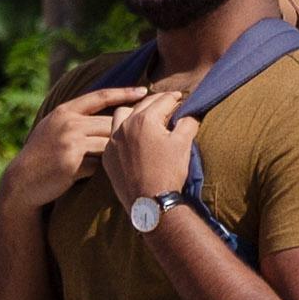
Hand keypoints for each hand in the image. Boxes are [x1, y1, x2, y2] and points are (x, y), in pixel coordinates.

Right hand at [6, 83, 142, 209]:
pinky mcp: (72, 163)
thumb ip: (77, 118)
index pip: (100, 96)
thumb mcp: (54, 127)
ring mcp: (69, 143)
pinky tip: (94, 175)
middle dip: (125, 132)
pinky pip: (99, 165)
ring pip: (107, 144)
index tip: (144, 91)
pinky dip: (100, 171)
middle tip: (141, 139)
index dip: (124, 92)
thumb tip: (112, 113)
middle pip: (110, 123)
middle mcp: (68, 123)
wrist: (22, 180)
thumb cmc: (43, 154)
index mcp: (65, 111)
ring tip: (118, 161)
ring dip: (113, 154)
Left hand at [104, 83, 201, 209]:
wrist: (149, 202)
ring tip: (146, 116)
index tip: (181, 97)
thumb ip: (188, 122)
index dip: (175, 97)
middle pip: (142, 104)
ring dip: (134, 111)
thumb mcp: (183, 144)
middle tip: (168, 103)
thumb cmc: (168, 171)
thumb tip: (191, 113)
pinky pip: (113, 136)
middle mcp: (125, 125)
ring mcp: (113, 140)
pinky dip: (123, 131)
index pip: (163, 100)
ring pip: (121, 115)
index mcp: (145, 119)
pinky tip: (131, 136)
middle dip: (157, 101)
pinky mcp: (107, 156)